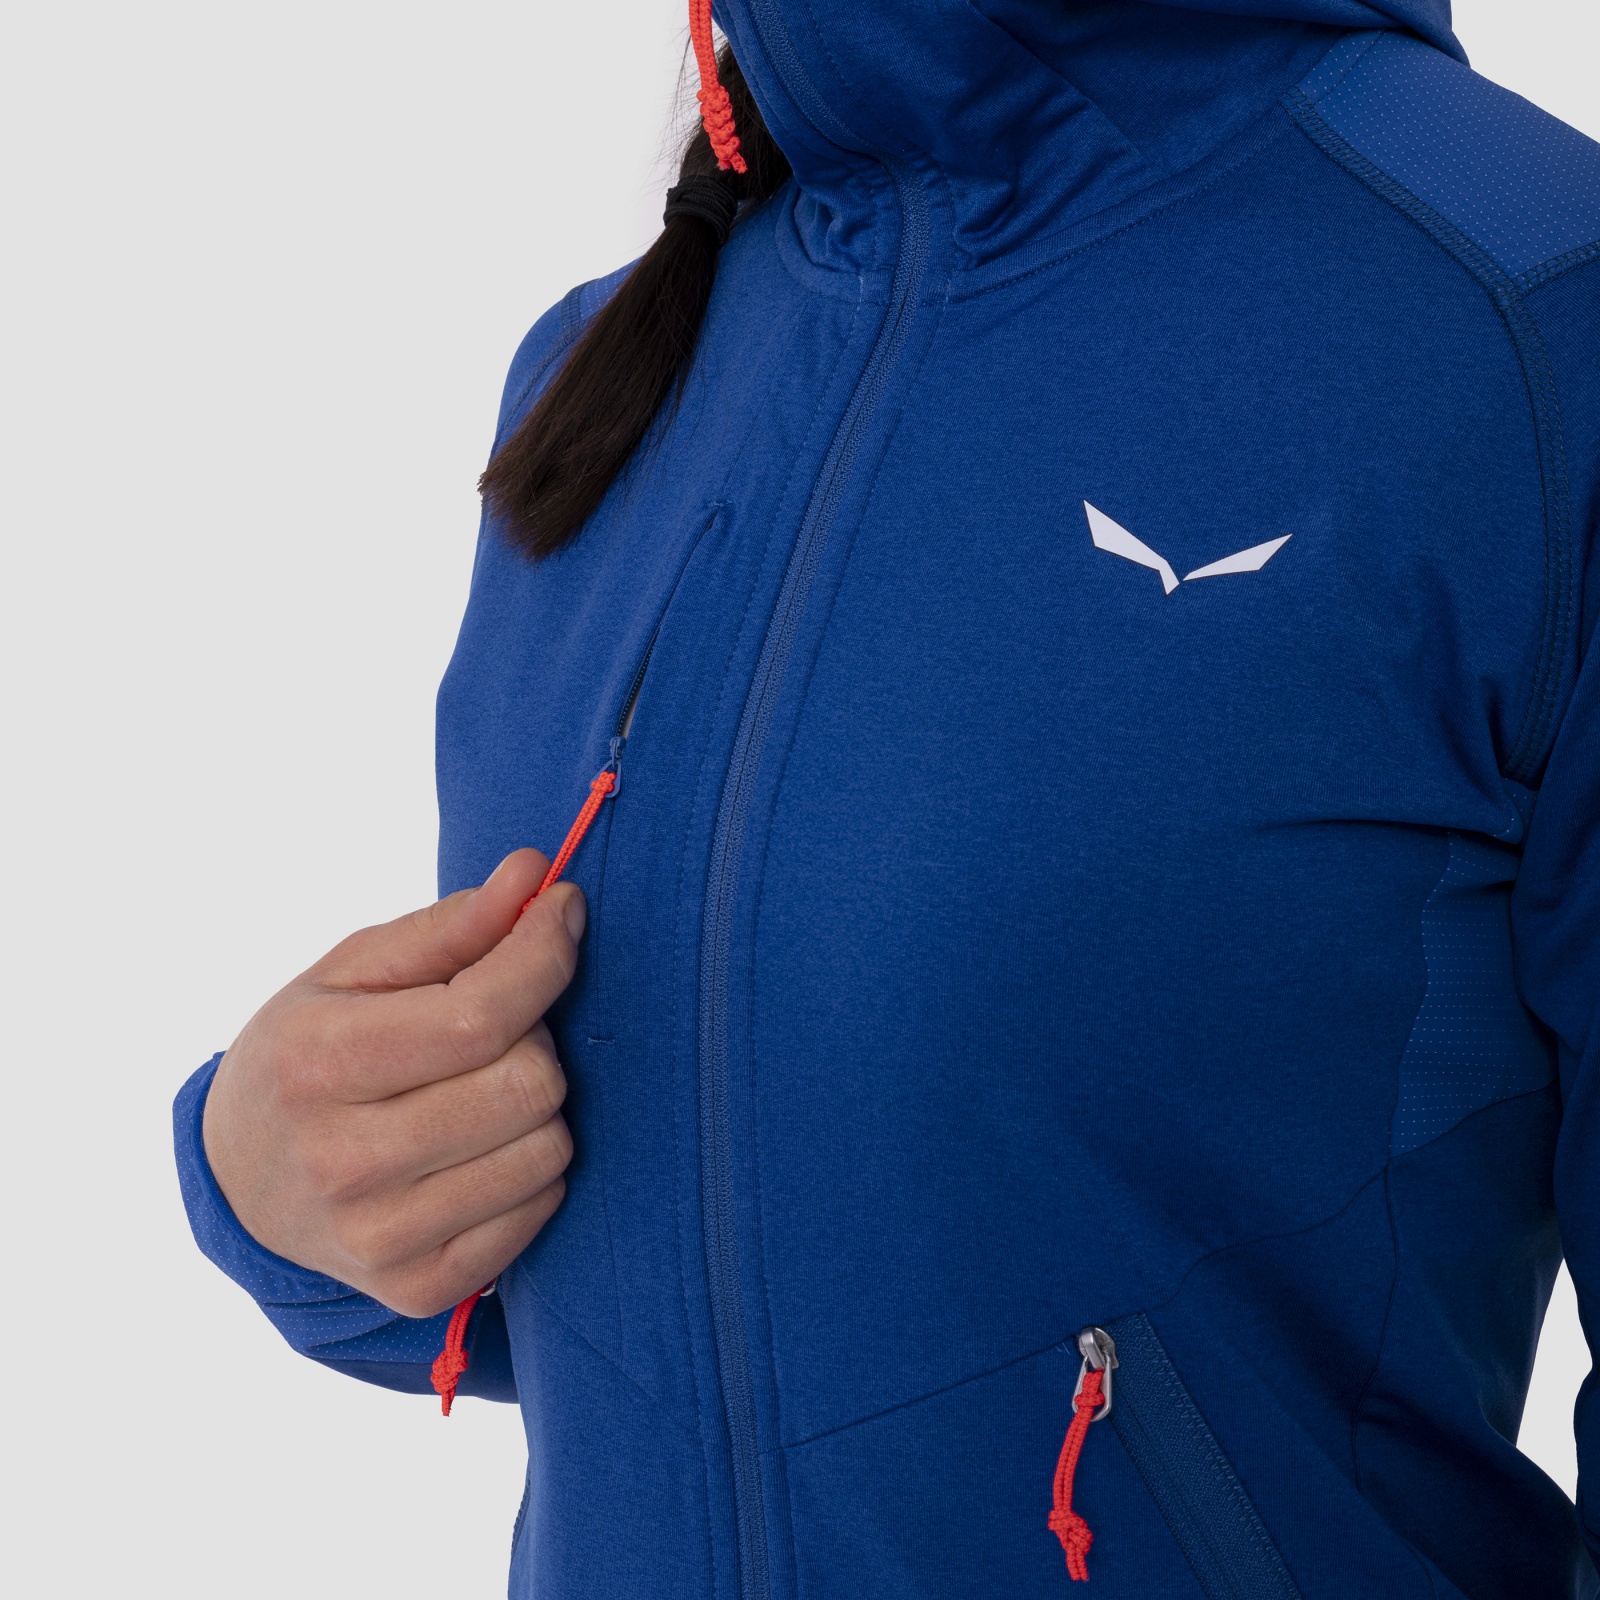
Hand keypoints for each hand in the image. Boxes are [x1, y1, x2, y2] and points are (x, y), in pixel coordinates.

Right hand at [203, 851, 582, 1317]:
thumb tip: (532, 876)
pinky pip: (542, 1206)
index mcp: (315, 1064)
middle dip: (533, 1036)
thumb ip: (448, 925)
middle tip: (491, 1031)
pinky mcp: (420, 1286)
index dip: (543, 953)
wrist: (244, 1183)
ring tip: (481, 1090)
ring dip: (536, 1104)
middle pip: (528, 1083)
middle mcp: (342, 1162)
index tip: (564, 911)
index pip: (478, 1016)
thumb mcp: (352, 972)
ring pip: (547, 1147)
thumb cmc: (310, 1053)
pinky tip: (482, 1147)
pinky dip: (532, 1164)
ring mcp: (380, 1237)